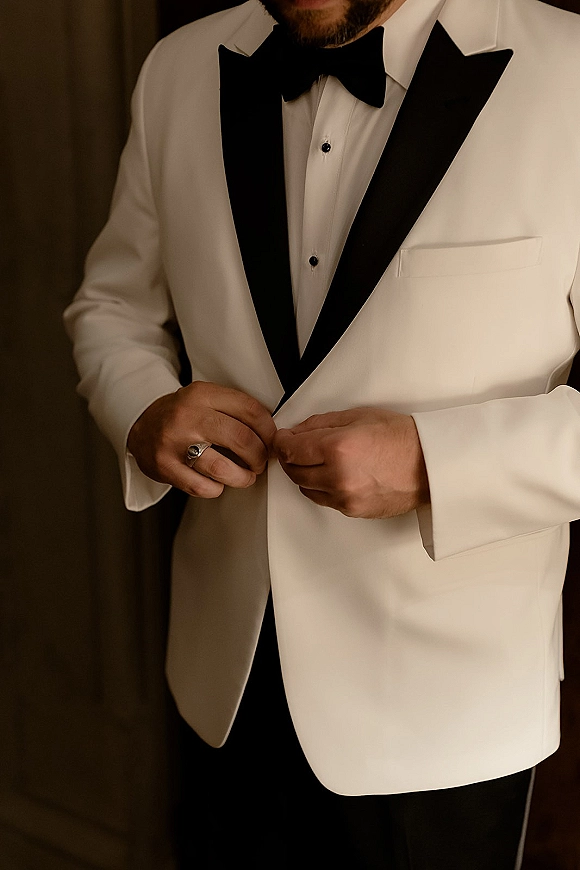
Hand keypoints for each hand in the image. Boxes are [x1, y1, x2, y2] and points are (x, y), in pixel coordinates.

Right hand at [127, 381, 275, 497]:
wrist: (140, 424)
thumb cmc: (180, 415)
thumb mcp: (204, 399)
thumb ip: (233, 410)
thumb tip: (269, 433)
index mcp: (201, 394)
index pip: (249, 410)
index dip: (268, 429)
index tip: (271, 440)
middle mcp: (187, 416)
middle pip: (241, 439)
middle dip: (259, 455)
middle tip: (260, 461)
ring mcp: (174, 443)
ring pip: (222, 468)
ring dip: (242, 477)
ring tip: (246, 476)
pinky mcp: (165, 467)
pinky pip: (202, 487)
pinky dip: (217, 488)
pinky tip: (218, 482)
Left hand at [273, 408, 429, 518]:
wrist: (431, 465)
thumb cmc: (402, 438)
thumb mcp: (358, 417)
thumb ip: (321, 424)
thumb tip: (297, 432)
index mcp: (338, 448)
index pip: (290, 449)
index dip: (282, 441)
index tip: (283, 437)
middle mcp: (338, 476)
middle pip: (294, 470)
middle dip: (291, 457)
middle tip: (297, 447)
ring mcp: (345, 497)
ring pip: (305, 488)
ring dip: (304, 473)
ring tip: (316, 460)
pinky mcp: (352, 510)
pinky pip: (323, 499)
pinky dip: (320, 487)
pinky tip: (331, 474)